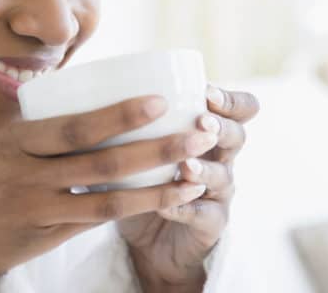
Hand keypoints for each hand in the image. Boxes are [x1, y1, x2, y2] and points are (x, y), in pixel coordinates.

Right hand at [0, 96, 217, 292]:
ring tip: (193, 176)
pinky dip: (128, 212)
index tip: (161, 101)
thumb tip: (88, 111)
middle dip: (157, 148)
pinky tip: (160, 202)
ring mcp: (35, 212)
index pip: (75, 126)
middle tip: (198, 133)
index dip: (121, 114)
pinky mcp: (41, 240)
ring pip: (106, 200)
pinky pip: (92, 224)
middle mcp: (26, 175)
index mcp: (14, 142)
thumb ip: (38, 134)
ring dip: (156, 189)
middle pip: (102, 161)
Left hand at [118, 86, 259, 291]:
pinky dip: (184, 208)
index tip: (206, 92)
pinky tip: (164, 206)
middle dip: (221, 127)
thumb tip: (87, 88)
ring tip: (185, 166)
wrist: (151, 239)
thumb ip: (128, 121)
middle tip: (202, 122)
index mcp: (208, 131)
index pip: (240, 108)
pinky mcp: (211, 224)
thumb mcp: (137, 146)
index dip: (230, 100)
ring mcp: (219, 193)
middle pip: (237, 136)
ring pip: (223, 176)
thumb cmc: (142, 179)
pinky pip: (204, 215)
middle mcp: (220, 158)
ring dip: (204, 169)